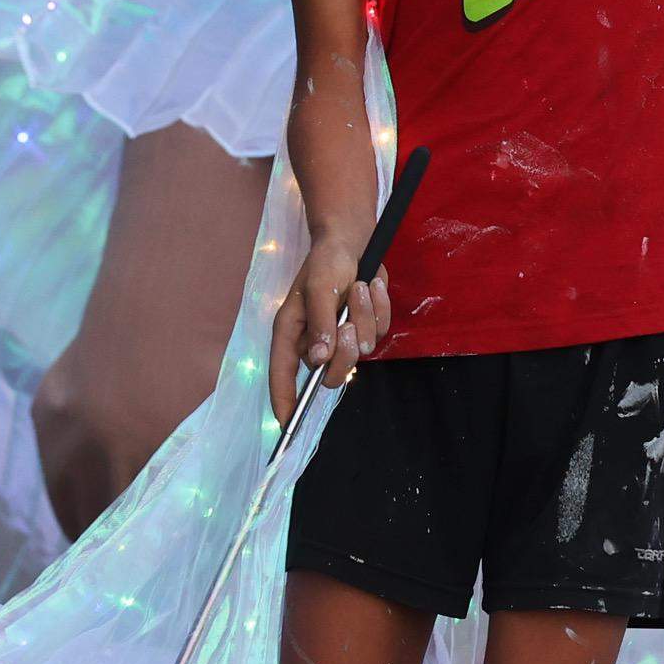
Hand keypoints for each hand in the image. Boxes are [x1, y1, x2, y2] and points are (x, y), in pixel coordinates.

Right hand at [264, 232, 390, 426]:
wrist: (354, 238)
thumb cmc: (327, 260)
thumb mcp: (320, 287)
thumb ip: (320, 324)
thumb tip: (318, 360)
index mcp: (292, 332)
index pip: (283, 375)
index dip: (284, 401)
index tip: (287, 424)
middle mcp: (315, 340)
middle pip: (331, 372)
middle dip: (347, 351)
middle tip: (350, 325)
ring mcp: (342, 335)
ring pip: (361, 350)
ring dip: (365, 317)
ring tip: (359, 287)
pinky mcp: (365, 326)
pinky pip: (380, 332)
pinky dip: (380, 308)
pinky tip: (371, 286)